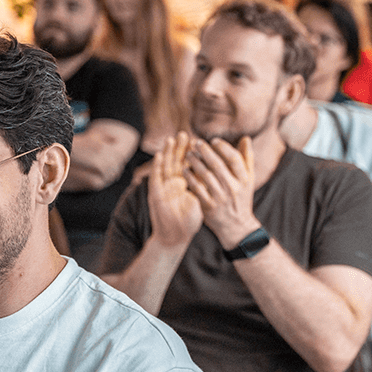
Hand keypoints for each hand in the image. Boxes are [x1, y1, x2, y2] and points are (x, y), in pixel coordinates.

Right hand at [148, 133, 202, 248]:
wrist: (175, 237)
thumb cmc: (188, 222)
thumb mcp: (200, 201)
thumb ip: (205, 188)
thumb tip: (216, 174)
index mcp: (184, 184)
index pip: (188, 164)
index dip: (191, 153)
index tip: (197, 140)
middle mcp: (172, 183)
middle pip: (175, 162)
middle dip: (180, 148)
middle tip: (185, 133)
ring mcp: (163, 187)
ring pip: (165, 166)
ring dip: (168, 153)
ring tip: (172, 139)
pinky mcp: (156, 194)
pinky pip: (156, 178)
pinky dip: (157, 166)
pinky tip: (160, 155)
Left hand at [184, 137, 259, 247]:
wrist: (237, 226)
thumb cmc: (241, 198)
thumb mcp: (249, 179)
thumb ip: (247, 158)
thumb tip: (246, 138)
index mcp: (244, 179)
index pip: (234, 159)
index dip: (223, 147)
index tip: (213, 141)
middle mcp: (233, 188)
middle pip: (218, 165)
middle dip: (205, 151)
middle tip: (196, 142)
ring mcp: (220, 198)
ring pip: (205, 175)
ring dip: (195, 162)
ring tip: (188, 153)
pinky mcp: (209, 206)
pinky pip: (197, 189)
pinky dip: (190, 177)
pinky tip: (185, 169)